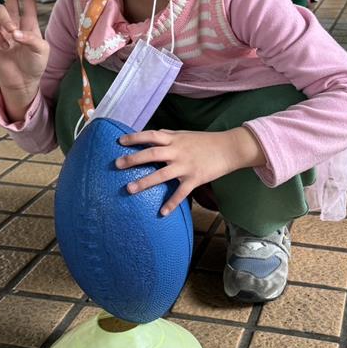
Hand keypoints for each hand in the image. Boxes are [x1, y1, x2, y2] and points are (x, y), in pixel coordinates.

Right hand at [0, 0, 49, 120]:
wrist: (22, 81)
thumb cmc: (35, 65)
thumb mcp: (41, 51)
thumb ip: (31, 39)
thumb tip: (15, 33)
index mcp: (29, 24)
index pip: (28, 2)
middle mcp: (15, 24)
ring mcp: (2, 31)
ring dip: (5, 18)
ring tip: (11, 31)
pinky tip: (3, 45)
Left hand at [115, 127, 265, 216]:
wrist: (230, 148)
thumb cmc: (206, 141)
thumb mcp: (186, 134)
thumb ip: (169, 136)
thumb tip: (152, 135)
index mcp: (175, 139)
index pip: (151, 135)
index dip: (135, 137)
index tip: (120, 141)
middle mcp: (178, 151)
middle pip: (152, 154)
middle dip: (133, 159)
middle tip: (117, 164)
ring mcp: (186, 166)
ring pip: (162, 175)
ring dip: (145, 182)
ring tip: (129, 189)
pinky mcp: (195, 179)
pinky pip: (181, 193)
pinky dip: (171, 203)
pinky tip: (162, 213)